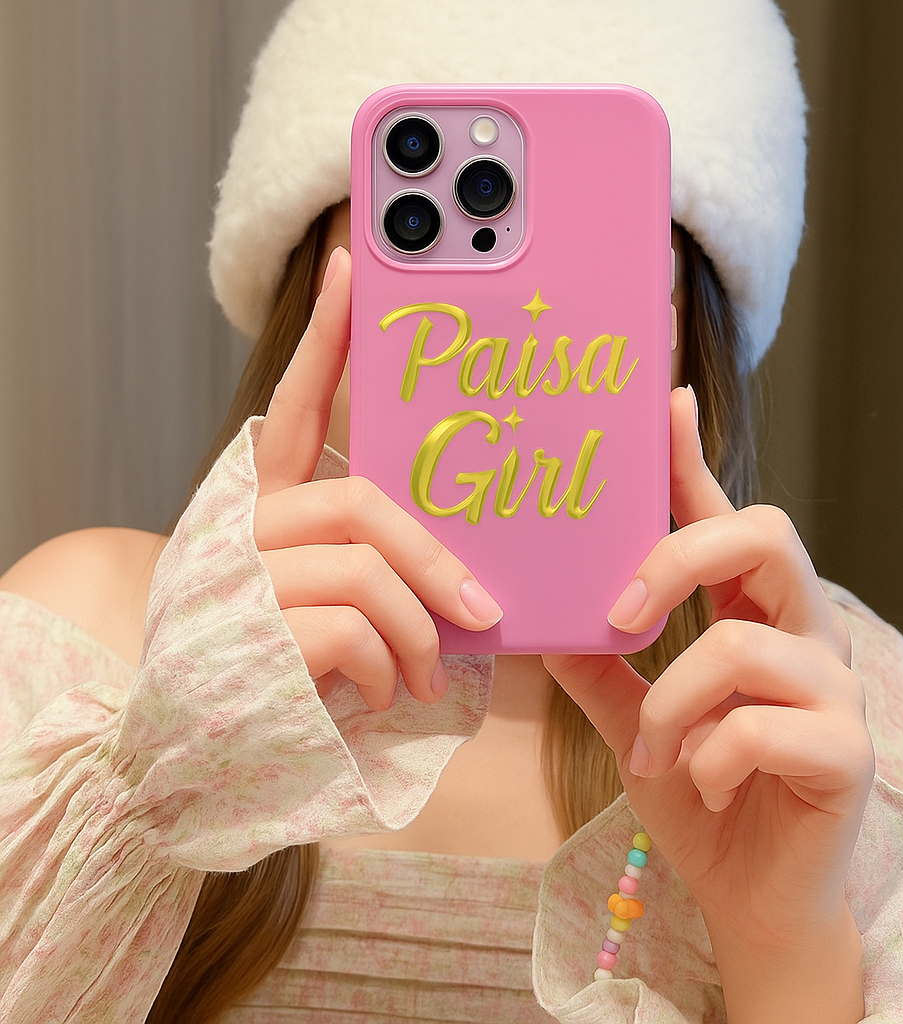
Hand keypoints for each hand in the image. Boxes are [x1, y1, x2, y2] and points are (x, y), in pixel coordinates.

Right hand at [252, 247, 502, 710]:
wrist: (191, 760)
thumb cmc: (278, 671)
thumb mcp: (323, 603)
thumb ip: (370, 564)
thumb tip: (465, 572)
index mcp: (262, 508)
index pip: (294, 407)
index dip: (327, 341)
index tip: (354, 271)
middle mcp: (243, 529)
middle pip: (361, 502)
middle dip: (436, 560)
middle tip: (485, 611)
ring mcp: (243, 580)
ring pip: (366, 568)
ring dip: (418, 632)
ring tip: (426, 677)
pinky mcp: (254, 634)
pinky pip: (354, 630)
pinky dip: (387, 669)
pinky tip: (379, 696)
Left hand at [544, 386, 873, 958]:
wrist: (755, 899)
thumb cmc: (705, 796)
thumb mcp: (637, 723)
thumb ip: (599, 668)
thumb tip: (542, 619)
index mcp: (754, 615)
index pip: (725, 516)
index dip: (694, 460)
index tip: (664, 405)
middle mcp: (805, 633)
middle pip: (765, 534)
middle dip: (681, 557)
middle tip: (622, 613)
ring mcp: (834, 689)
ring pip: (744, 646)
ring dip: (675, 704)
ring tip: (659, 751)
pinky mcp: (849, 751)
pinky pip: (760, 728)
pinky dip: (709, 759)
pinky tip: (707, 785)